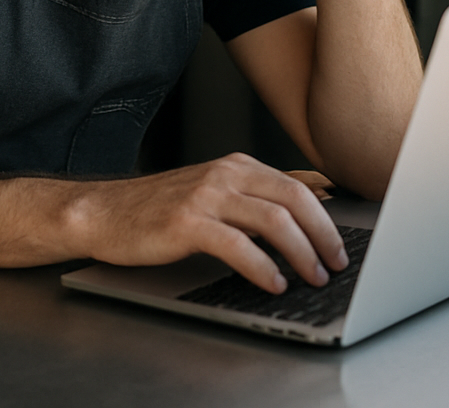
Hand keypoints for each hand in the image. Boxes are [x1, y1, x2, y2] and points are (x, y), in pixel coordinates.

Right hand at [73, 153, 347, 292]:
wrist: (106, 212)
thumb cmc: (159, 208)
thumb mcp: (213, 190)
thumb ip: (254, 196)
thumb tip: (309, 206)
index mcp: (236, 165)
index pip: (298, 186)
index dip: (327, 218)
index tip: (342, 244)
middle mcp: (225, 174)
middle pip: (294, 199)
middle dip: (323, 235)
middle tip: (336, 264)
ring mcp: (206, 196)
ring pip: (273, 220)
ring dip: (301, 253)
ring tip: (312, 277)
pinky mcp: (187, 222)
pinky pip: (237, 245)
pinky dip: (262, 267)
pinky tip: (272, 283)